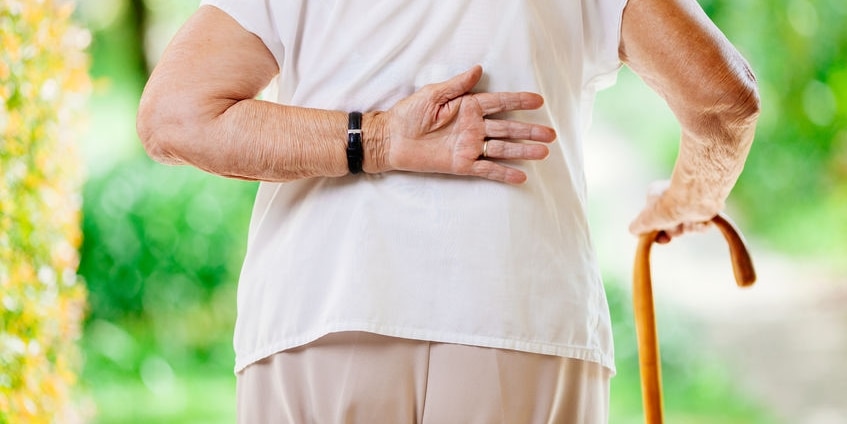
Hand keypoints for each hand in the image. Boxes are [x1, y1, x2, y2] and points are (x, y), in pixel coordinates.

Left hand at [376, 65, 556, 183]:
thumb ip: (457, 85)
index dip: (519, 102)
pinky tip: (521, 176)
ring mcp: (469, 147)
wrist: (390, 139)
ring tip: (543, 153)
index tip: (538, 101)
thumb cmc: (408, 114)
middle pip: (507, 128)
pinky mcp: (461, 164)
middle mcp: (472, 127)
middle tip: (551, 134)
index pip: (499, 103)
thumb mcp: (432, 94)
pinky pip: (486, 169)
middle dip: (529, 131)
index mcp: (468, 107)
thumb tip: (479, 70)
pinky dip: (503, 172)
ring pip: (502, 149)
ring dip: (522, 151)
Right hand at [629, 180, 720, 242]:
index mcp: (656, 194)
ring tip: (687, 222)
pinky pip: (700, 225)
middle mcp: (672, 197)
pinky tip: (698, 222)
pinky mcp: (704, 207)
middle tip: (673, 228)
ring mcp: (689, 202)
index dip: (653, 229)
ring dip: (686, 229)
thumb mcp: (645, 220)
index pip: (651, 216)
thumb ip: (637, 227)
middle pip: (669, 224)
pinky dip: (699, 227)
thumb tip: (635, 232)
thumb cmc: (669, 206)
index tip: (655, 236)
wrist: (696, 199)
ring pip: (685, 226)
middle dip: (672, 230)